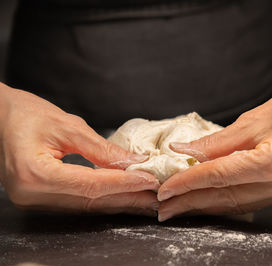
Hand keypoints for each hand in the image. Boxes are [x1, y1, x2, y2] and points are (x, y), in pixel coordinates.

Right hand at [0, 85, 159, 215]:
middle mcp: (32, 194)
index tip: (149, 179)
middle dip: (127, 198)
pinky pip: (77, 202)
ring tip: (145, 198)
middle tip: (156, 195)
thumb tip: (133, 161)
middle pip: (91, 201)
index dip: (123, 183)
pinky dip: (103, 198)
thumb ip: (101, 148)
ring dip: (118, 201)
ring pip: (86, 205)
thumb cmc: (25, 114)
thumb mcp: (66, 125)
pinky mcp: (40, 197)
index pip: (90, 184)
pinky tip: (122, 196)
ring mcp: (34, 199)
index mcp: (34, 174)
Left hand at [157, 62, 271, 220]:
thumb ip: (219, 140)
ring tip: (181, 207)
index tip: (165, 187)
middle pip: (226, 197)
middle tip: (164, 207)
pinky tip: (210, 201)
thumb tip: (186, 151)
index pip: (220, 175)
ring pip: (238, 204)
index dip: (188, 181)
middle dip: (192, 202)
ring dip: (207, 205)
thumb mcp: (256, 118)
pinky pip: (251, 201)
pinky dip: (227, 201)